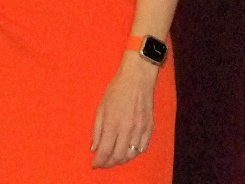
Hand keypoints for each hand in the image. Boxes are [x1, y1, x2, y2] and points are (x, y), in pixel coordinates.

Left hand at [90, 52, 156, 168]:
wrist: (137, 79)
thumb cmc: (116, 91)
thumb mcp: (101, 107)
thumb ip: (97, 129)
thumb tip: (94, 148)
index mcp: (112, 123)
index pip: (105, 151)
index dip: (99, 161)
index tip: (95, 165)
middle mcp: (127, 129)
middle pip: (118, 156)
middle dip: (109, 163)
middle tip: (103, 163)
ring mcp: (140, 129)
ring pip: (131, 155)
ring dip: (121, 160)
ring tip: (114, 159)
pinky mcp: (149, 128)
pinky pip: (142, 148)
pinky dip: (134, 154)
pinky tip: (127, 152)